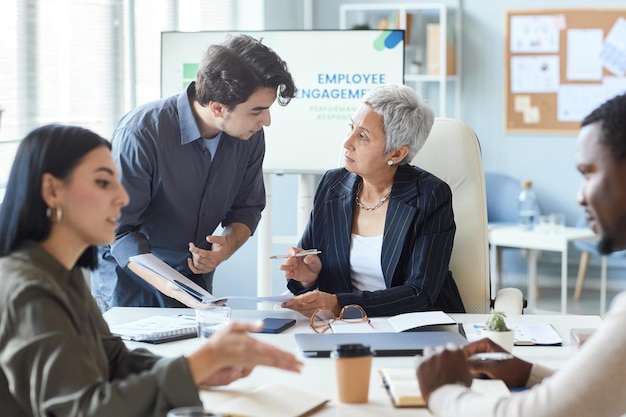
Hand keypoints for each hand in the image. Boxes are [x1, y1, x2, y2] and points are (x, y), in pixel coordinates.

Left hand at [187, 236, 228, 273]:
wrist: (225, 252)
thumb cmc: (222, 246)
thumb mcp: (221, 240)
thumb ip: (215, 238)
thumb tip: (208, 238)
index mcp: (217, 256)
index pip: (205, 254)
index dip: (197, 250)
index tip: (191, 246)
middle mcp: (213, 264)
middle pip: (199, 259)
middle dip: (194, 252)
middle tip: (192, 246)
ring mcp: (210, 268)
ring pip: (197, 264)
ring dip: (192, 257)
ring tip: (193, 251)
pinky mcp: (206, 270)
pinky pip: (196, 271)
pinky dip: (191, 266)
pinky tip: (190, 260)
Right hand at [187, 321, 301, 385]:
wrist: (212, 354)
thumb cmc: (222, 340)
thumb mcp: (233, 326)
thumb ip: (249, 325)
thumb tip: (262, 324)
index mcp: (251, 344)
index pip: (271, 350)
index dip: (283, 354)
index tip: (294, 357)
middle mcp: (253, 354)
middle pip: (274, 359)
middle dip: (289, 363)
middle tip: (301, 366)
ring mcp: (252, 360)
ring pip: (272, 364)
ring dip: (285, 367)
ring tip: (296, 369)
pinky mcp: (251, 363)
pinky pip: (267, 365)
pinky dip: (277, 366)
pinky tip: (283, 367)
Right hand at [279, 247, 320, 287]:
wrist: (315, 274)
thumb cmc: (314, 264)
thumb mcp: (315, 260)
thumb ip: (312, 258)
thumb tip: (306, 259)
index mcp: (298, 253)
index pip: (293, 250)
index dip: (292, 251)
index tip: (294, 253)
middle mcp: (294, 260)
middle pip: (289, 258)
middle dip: (289, 260)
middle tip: (289, 262)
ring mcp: (293, 267)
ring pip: (287, 266)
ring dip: (284, 267)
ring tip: (281, 267)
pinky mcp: (294, 274)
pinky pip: (289, 274)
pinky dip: (287, 275)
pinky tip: (286, 275)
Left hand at [281, 290, 338, 317]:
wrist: (335, 306)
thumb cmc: (325, 298)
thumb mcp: (316, 293)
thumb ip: (305, 296)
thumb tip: (294, 299)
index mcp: (317, 296)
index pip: (304, 299)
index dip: (294, 301)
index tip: (287, 302)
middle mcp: (318, 304)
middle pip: (302, 306)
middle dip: (292, 305)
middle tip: (284, 304)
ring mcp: (318, 312)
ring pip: (303, 311)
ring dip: (295, 309)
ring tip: (288, 306)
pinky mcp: (317, 317)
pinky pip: (306, 315)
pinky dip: (300, 312)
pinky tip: (296, 310)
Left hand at [416, 345, 471, 403]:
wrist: (448, 398)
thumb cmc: (458, 389)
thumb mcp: (467, 374)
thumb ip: (461, 364)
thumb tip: (460, 363)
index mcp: (456, 351)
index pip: (450, 347)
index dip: (449, 354)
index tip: (448, 360)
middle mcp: (443, 351)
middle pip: (439, 349)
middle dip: (439, 356)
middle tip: (440, 366)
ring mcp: (431, 357)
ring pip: (428, 351)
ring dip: (430, 357)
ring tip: (431, 368)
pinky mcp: (420, 363)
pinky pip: (418, 358)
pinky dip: (420, 363)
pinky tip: (423, 370)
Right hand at [464, 338, 531, 387]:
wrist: (525, 378)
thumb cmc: (514, 369)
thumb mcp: (493, 367)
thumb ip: (476, 365)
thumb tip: (462, 365)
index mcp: (484, 343)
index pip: (464, 349)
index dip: (462, 359)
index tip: (461, 368)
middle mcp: (482, 349)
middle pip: (466, 358)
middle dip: (468, 367)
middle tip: (472, 375)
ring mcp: (484, 359)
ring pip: (470, 366)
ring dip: (473, 373)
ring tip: (481, 378)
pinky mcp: (486, 367)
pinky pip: (476, 372)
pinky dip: (477, 377)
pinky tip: (483, 380)